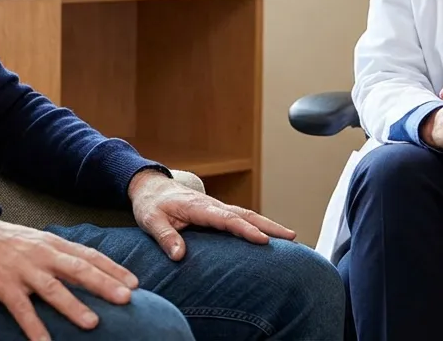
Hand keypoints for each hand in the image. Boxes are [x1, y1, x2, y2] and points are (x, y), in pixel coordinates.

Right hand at [0, 213, 138, 340]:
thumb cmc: (6, 242)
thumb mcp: (37, 241)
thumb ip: (60, 255)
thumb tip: (89, 270)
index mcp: (53, 244)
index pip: (89, 255)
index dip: (112, 269)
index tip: (134, 282)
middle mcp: (42, 255)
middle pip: (78, 269)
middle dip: (104, 284)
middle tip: (126, 298)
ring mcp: (23, 270)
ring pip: (53, 289)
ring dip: (74, 306)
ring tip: (93, 323)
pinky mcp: (3, 286)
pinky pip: (21, 309)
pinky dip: (34, 327)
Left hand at [127, 169, 295, 259]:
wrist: (150, 187)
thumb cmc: (151, 205)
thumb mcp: (151, 221)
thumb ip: (165, 237)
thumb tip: (179, 255)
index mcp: (198, 207)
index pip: (226, 219)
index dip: (245, 230)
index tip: (263, 240)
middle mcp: (212, 205)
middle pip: (245, 215)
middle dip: (269, 225)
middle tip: (292, 237)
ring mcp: (217, 207)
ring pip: (247, 215)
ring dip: (269, 224)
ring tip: (291, 237)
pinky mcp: (217, 212)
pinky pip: (241, 218)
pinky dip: (258, 224)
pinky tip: (271, 235)